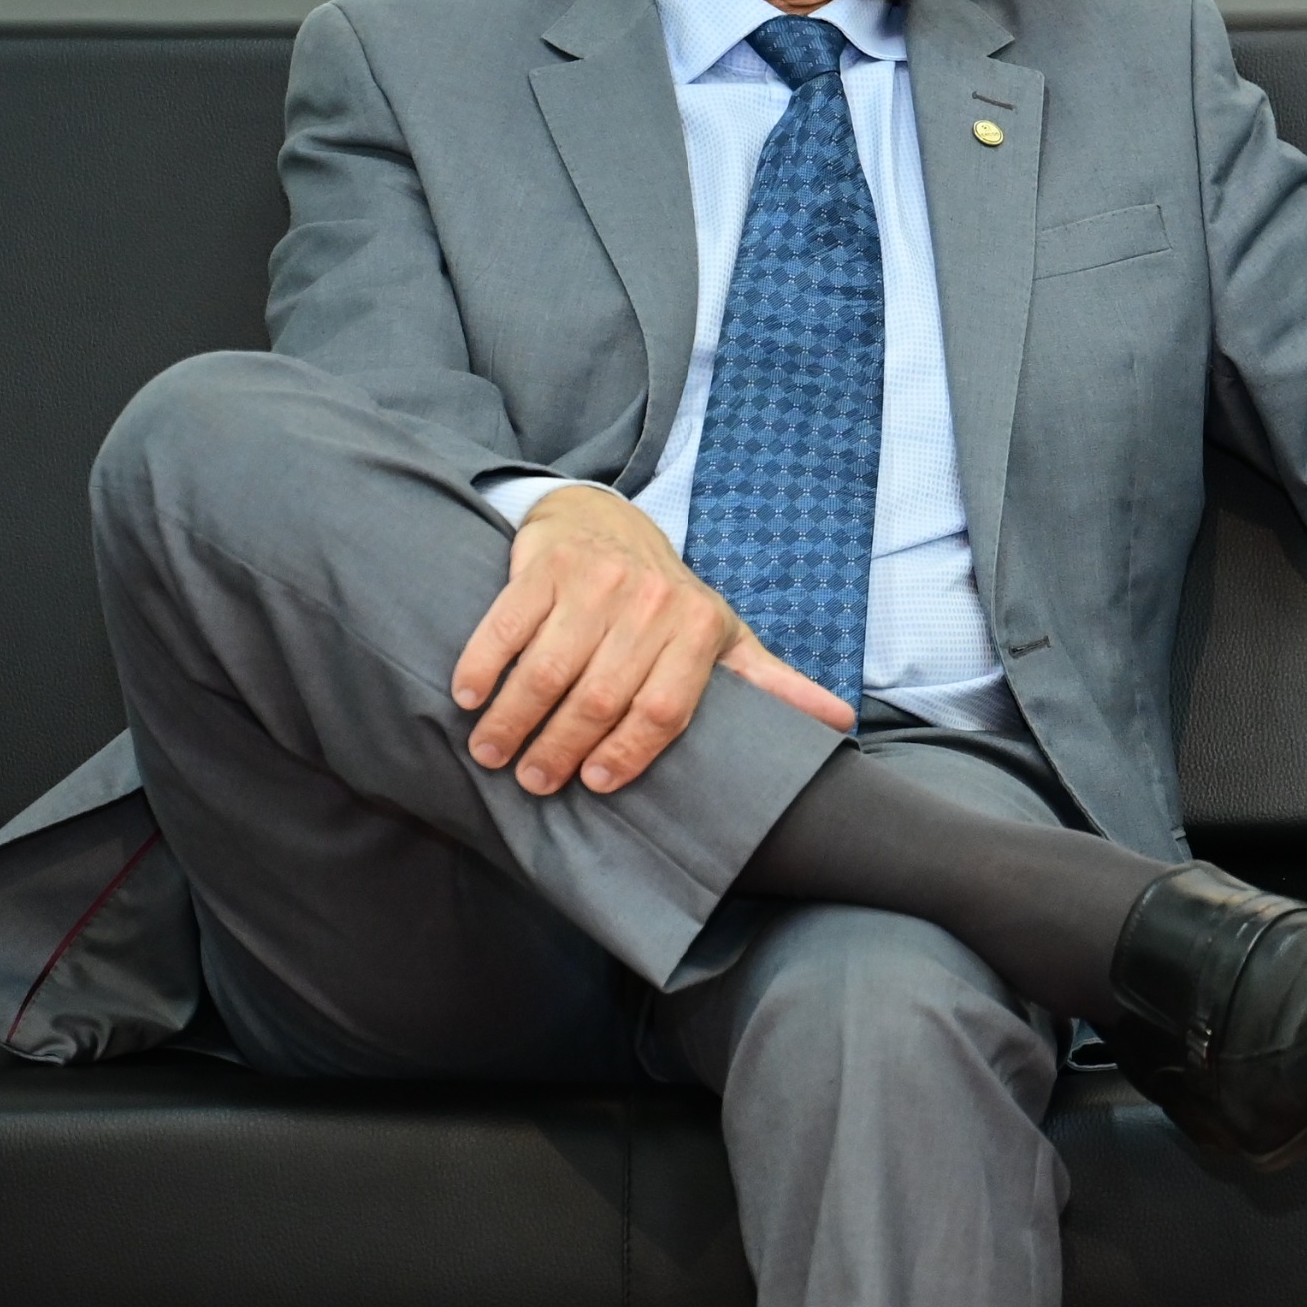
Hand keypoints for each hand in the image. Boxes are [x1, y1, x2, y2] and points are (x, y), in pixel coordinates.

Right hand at [451, 485, 853, 796]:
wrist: (610, 522)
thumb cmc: (669, 601)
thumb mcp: (726, 637)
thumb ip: (771, 683)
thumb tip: (840, 722)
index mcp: (701, 629)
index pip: (665, 708)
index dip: (629, 752)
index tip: (596, 784)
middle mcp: (652, 603)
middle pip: (601, 697)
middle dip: (561, 749)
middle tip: (534, 781)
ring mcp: (596, 582)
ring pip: (548, 669)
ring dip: (512, 721)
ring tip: (491, 755)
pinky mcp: (544, 566)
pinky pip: (505, 627)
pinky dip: (480, 668)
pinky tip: (466, 699)